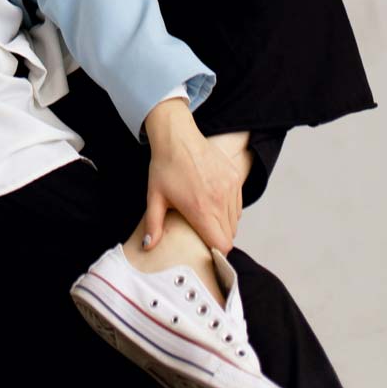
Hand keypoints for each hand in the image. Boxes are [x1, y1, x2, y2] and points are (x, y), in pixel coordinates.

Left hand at [142, 108, 243, 255]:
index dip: (215, 252)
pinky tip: (213, 201)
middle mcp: (220, 200)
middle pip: (229, 235)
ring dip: (224, 223)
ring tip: (206, 215)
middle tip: (202, 232)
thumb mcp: (154, 196)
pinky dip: (229, 208)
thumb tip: (148, 247)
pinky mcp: (235, 177)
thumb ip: (153, 225)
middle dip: (218, 238)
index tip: (206, 249)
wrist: (177, 136)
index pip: (222, 245)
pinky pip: (238, 204)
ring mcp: (230, 188)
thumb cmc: (164, 166)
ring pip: (235, 220)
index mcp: (201, 209)